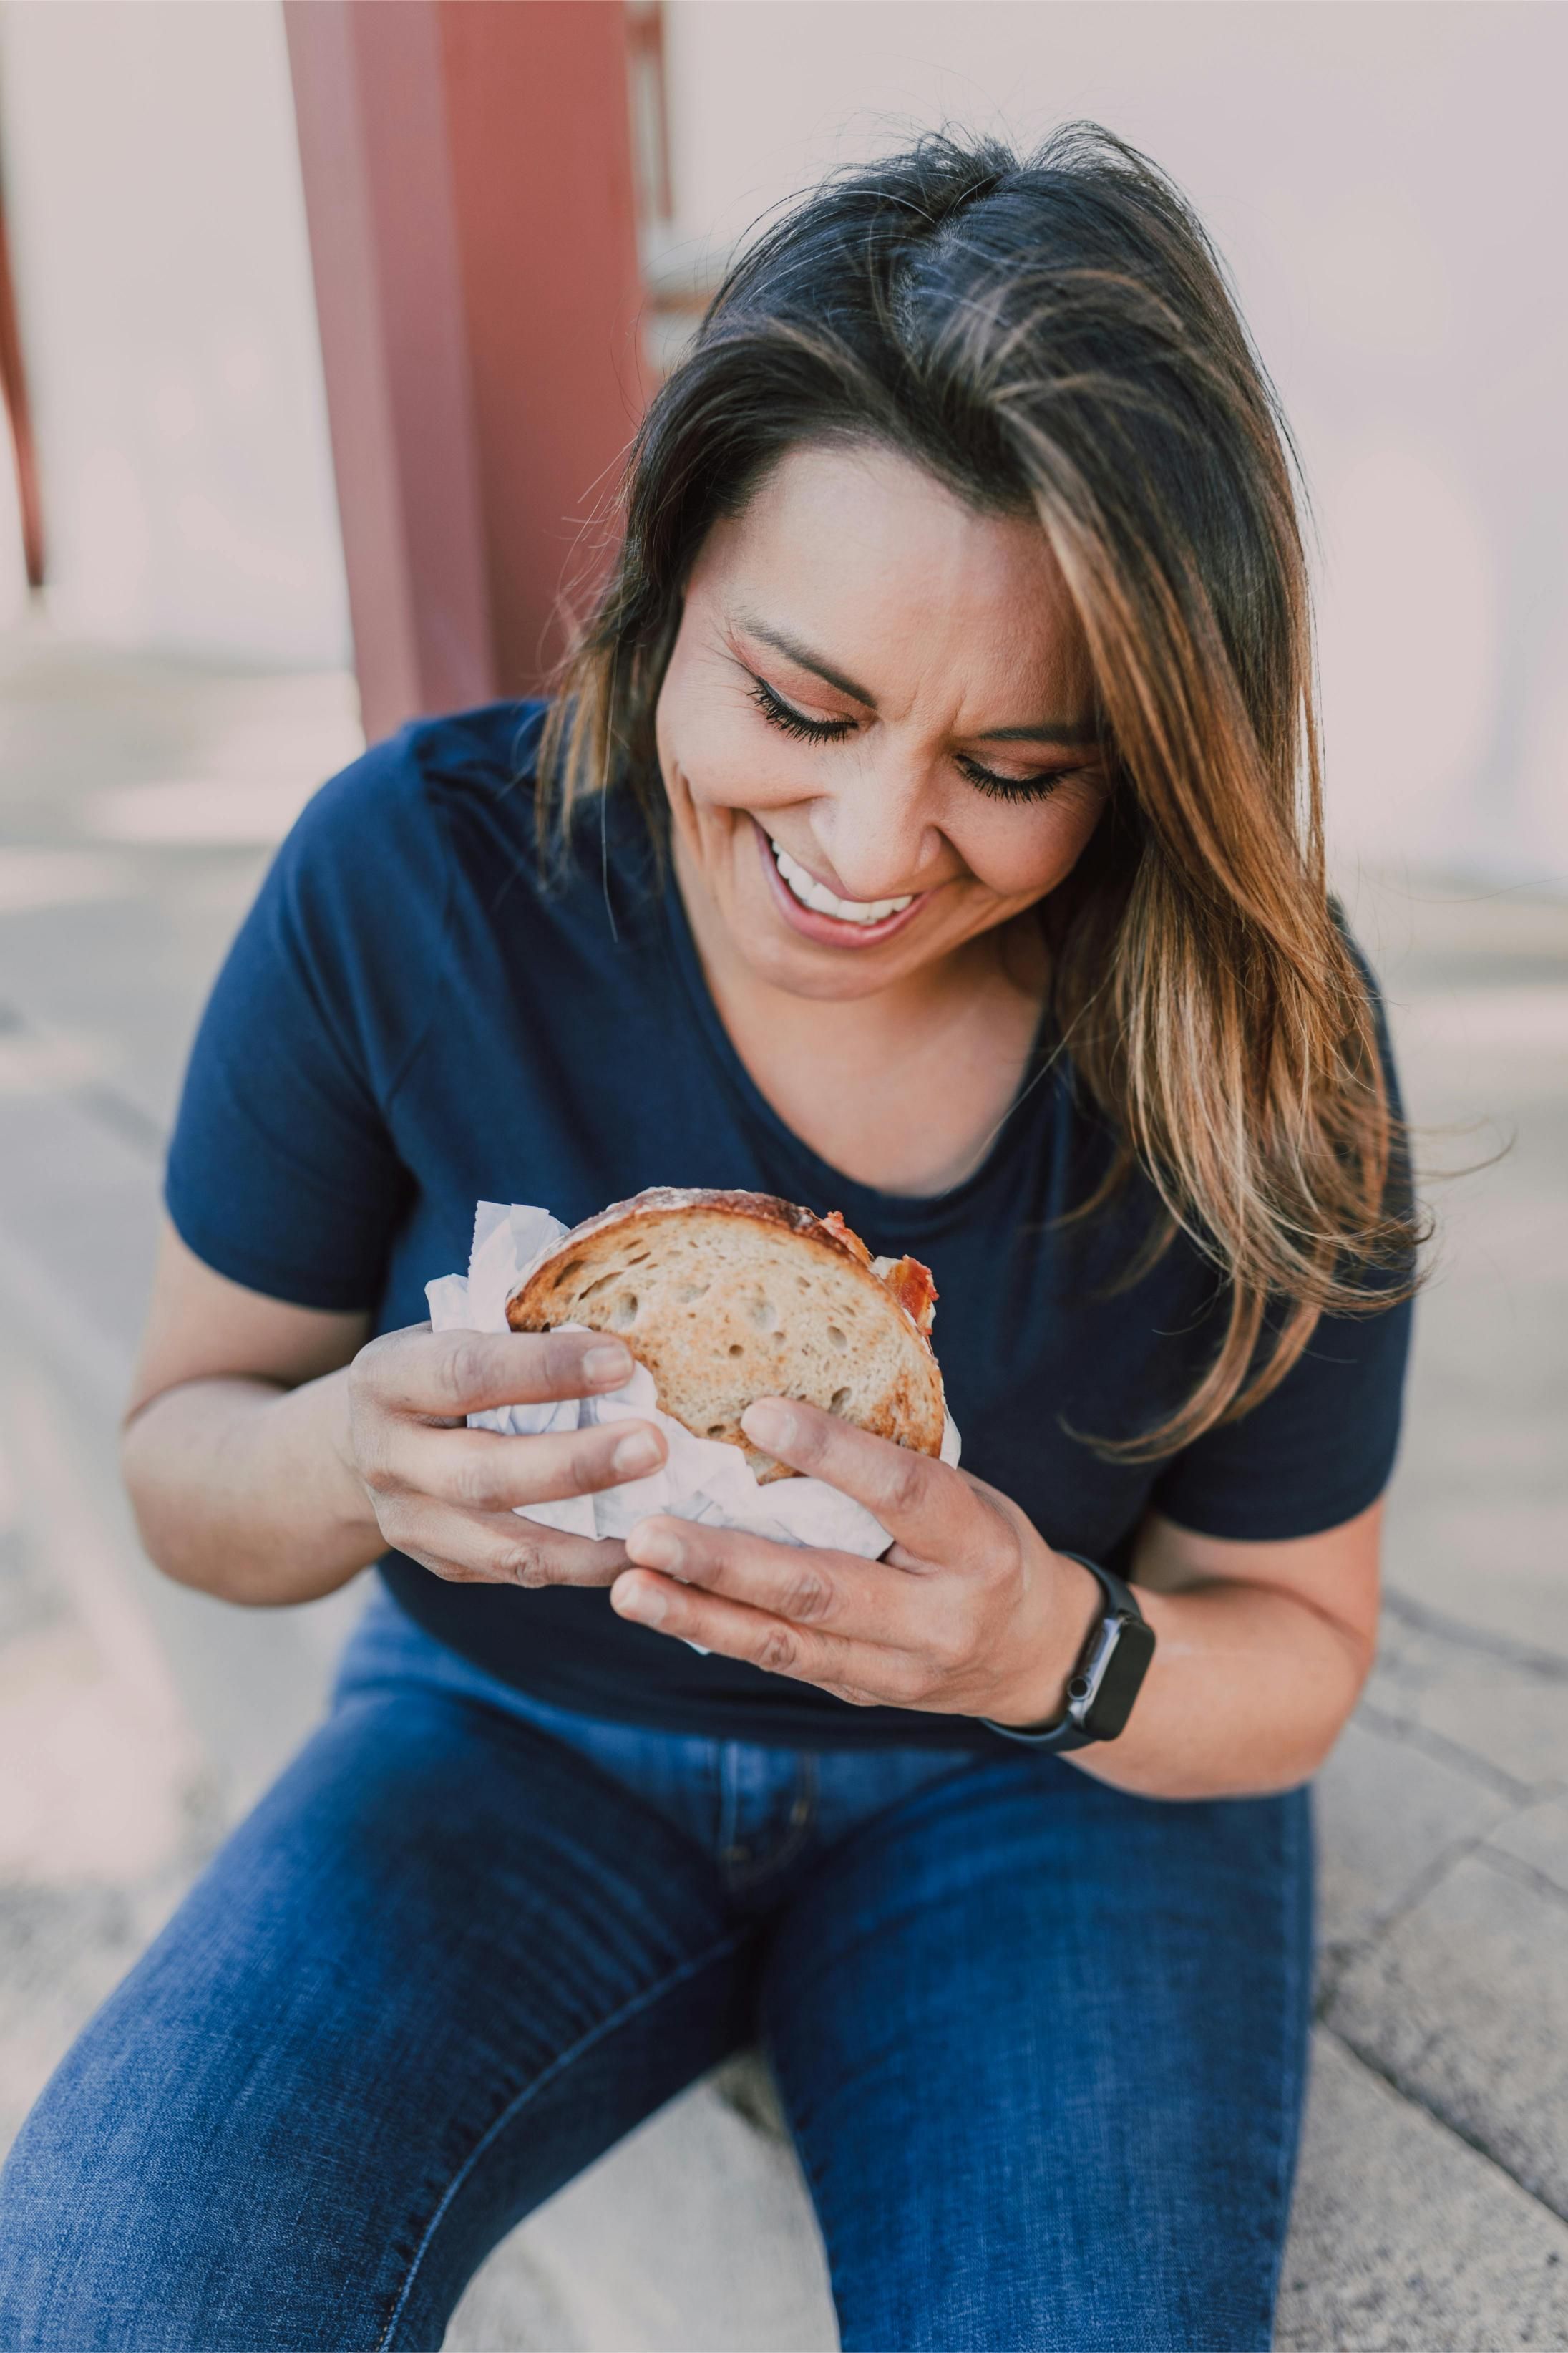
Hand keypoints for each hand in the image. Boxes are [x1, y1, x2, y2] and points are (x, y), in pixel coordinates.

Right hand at [343, 1324, 666, 1589]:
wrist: (370, 1436)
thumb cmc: (445, 1363)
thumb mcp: (459, 1330)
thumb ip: (520, 1334)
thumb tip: (629, 1339)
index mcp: (387, 1379)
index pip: (466, 1374)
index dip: (545, 1369)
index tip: (622, 1361)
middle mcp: (386, 1458)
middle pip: (484, 1475)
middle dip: (576, 1464)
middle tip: (654, 1445)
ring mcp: (409, 1522)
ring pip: (507, 1546)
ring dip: (592, 1537)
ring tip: (663, 1518)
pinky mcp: (442, 1565)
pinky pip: (521, 1573)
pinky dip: (586, 1564)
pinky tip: (640, 1546)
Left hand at [612, 1397, 1099, 1723]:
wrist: (1038, 1655)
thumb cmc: (987, 1541)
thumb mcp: (969, 1489)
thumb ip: (893, 1458)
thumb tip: (787, 1390)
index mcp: (976, 1545)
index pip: (903, 1491)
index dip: (833, 1452)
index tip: (758, 1412)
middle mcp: (938, 1618)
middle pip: (821, 1588)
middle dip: (726, 1563)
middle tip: (648, 1533)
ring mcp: (896, 1670)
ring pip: (784, 1644)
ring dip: (697, 1614)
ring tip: (628, 1587)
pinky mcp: (858, 1693)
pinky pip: (779, 1662)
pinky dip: (714, 1632)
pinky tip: (660, 1605)